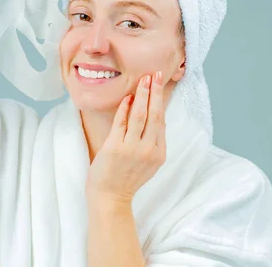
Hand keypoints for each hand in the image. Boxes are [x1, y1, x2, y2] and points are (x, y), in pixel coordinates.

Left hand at [86, 71, 165, 205]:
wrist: (111, 197)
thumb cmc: (127, 178)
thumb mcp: (149, 163)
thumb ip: (152, 142)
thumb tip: (154, 115)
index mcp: (159, 153)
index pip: (161, 122)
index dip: (160, 101)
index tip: (160, 85)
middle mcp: (148, 150)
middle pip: (154, 115)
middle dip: (155, 92)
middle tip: (156, 74)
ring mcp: (131, 149)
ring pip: (140, 115)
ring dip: (142, 95)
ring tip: (144, 80)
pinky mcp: (114, 148)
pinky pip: (121, 122)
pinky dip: (125, 108)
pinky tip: (128, 97)